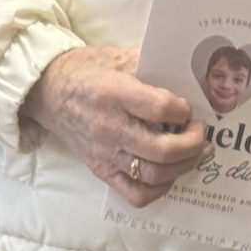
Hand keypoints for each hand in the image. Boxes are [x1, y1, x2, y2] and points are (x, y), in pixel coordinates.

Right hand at [22, 46, 211, 206]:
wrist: (50, 91)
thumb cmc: (89, 71)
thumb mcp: (120, 56)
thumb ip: (154, 66)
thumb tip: (191, 79)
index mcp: (114, 93)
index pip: (161, 108)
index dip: (183, 109)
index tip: (187, 106)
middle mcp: (110, 128)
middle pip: (162, 150)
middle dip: (192, 143)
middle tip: (200, 132)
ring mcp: (105, 154)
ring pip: (153, 175)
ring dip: (183, 166)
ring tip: (195, 152)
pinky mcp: (101, 170)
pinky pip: (135, 194)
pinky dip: (159, 189)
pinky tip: (170, 173)